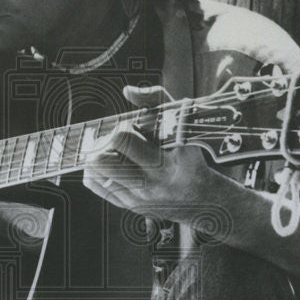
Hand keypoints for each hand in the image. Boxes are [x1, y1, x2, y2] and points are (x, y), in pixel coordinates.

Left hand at [82, 85, 214, 221]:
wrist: (203, 199)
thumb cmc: (191, 154)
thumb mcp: (184, 124)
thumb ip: (157, 100)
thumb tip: (127, 91)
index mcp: (165, 161)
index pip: (122, 139)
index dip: (121, 128)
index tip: (131, 128)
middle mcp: (150, 184)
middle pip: (101, 159)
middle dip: (104, 143)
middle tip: (116, 140)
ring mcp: (138, 198)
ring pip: (95, 172)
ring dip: (97, 155)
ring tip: (113, 151)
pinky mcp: (129, 207)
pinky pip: (95, 185)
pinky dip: (95, 170)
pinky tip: (110, 163)